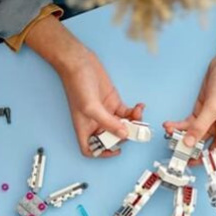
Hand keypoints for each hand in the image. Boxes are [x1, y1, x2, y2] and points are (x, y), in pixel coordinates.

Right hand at [25, 16, 143, 156]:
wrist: (79, 61)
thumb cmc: (76, 83)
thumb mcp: (91, 107)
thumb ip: (108, 123)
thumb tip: (123, 135)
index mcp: (84, 127)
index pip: (91, 149)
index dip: (102, 153)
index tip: (116, 150)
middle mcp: (95, 122)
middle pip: (111, 137)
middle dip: (124, 135)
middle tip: (135, 130)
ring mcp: (105, 112)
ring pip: (122, 126)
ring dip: (132, 124)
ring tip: (138, 116)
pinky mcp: (113, 102)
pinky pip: (127, 113)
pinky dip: (134, 113)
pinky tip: (138, 107)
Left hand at [164, 0, 215, 163]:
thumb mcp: (213, 109)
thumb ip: (199, 128)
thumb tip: (189, 143)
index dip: (207, 162)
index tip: (192, 163)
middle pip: (204, 146)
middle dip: (190, 150)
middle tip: (175, 154)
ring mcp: (210, 120)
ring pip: (194, 135)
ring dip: (181, 136)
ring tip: (169, 135)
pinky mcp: (201, 111)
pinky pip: (189, 124)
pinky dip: (180, 126)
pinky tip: (170, 125)